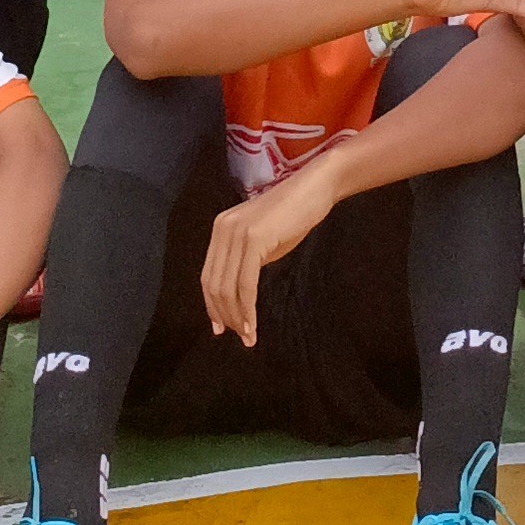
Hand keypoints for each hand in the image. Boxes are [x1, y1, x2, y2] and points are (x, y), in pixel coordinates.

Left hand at [203, 158, 340, 344]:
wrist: (315, 188)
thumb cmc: (294, 215)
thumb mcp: (263, 240)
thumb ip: (246, 262)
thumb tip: (238, 297)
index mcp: (220, 230)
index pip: (208, 275)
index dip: (212, 305)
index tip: (221, 327)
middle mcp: (222, 230)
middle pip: (214, 285)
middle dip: (225, 316)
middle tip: (240, 336)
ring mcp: (236, 233)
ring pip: (228, 288)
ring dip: (237, 317)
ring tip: (248, 336)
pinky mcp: (254, 239)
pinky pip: (246, 284)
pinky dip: (248, 309)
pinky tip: (254, 325)